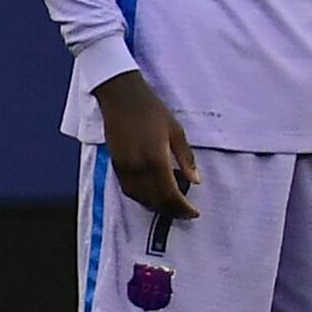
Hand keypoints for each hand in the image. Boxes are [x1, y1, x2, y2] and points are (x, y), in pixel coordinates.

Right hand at [95, 75, 200, 222]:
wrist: (122, 98)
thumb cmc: (153, 111)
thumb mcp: (177, 132)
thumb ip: (186, 159)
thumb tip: (196, 181)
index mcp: (156, 159)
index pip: (170, 194)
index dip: (182, 207)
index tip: (194, 212)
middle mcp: (138, 168)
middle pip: (155, 200)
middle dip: (172, 211)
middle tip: (186, 212)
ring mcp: (124, 168)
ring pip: (140, 198)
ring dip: (156, 206)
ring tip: (172, 205)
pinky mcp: (115, 165)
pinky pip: (128, 190)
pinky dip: (142, 197)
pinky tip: (153, 194)